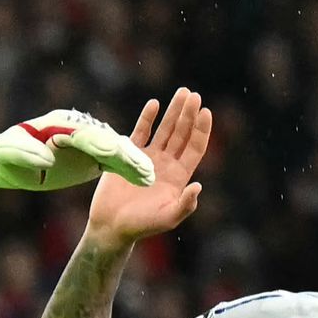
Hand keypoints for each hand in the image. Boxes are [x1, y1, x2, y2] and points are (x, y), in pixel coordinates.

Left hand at [0, 108, 153, 198]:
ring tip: (149, 176)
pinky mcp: (90, 153)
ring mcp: (86, 140)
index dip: (102, 146)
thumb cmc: (6, 155)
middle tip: (145, 169)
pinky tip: (143, 177)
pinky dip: (128, 167)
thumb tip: (46, 159)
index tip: (115, 155)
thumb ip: (27, 154)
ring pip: (115, 149)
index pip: (86, 135)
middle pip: (108, 140)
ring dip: (132, 161)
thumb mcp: (10, 154)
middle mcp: (78, 130)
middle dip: (126, 155)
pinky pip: (113, 158)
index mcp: (61, 126)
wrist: (7, 159)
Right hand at [82, 91, 209, 242]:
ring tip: (182, 92)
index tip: (206, 111)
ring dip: (173, 111)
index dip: (201, 130)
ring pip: (165, 129)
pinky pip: (141, 132)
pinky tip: (155, 104)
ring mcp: (148, 157)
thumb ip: (185, 204)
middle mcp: (166, 163)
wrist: (112, 225)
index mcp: (179, 176)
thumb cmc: (142, 225)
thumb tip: (198, 186)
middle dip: (188, 114)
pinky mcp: (128, 154)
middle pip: (181, 133)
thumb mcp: (168, 218)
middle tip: (194, 95)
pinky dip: (147, 118)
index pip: (194, 148)